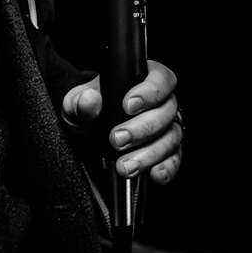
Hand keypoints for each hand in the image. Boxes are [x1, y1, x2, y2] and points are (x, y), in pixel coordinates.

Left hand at [62, 60, 182, 184]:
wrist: (88, 136)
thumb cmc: (88, 112)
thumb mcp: (76, 104)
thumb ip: (81, 101)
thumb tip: (90, 99)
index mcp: (143, 80)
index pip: (160, 79)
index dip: (149, 92)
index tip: (127, 106)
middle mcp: (161, 103)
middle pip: (166, 112)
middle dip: (142, 128)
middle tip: (118, 139)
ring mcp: (167, 128)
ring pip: (171, 137)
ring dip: (150, 153)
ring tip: (125, 164)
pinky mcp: (167, 152)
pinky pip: (175, 159)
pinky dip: (166, 168)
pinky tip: (154, 173)